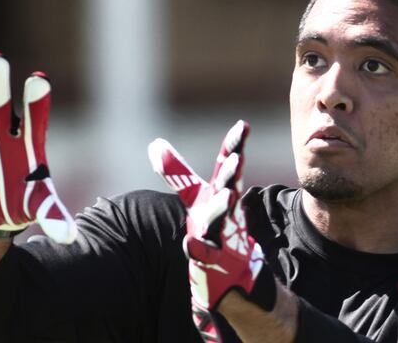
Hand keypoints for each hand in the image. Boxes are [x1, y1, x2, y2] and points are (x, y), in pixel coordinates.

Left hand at [148, 121, 274, 340]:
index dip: (234, 145)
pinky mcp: (214, 262)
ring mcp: (223, 237)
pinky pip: (205, 255)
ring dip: (223, 208)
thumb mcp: (196, 198)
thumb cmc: (215, 227)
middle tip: (237, 159)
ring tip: (227, 196)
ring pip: (222, 221)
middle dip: (233, 174)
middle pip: (230, 189)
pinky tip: (188, 244)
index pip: (227, 167)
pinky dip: (197, 250)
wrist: (232, 272)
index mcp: (222, 194)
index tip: (243, 124)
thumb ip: (177, 172)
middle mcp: (226, 212)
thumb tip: (154, 143)